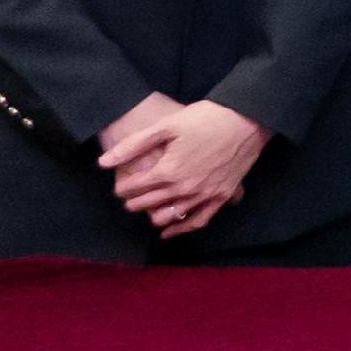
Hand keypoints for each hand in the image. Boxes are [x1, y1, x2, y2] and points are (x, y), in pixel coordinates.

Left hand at [103, 98, 268, 237]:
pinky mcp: (221, 197)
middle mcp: (184, 188)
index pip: (132, 188)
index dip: (122, 186)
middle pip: (147, 204)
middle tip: (129, 194)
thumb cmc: (205, 119)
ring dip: (152, 213)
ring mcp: (204, 195)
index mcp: (168, 171)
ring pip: (169, 216)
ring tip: (147, 206)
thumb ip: (133, 145)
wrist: (247, 120)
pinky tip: (169, 232)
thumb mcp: (166, 125)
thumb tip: (103, 162)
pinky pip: (198, 221)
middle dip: (133, 201)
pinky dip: (181, 229)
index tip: (120, 183)